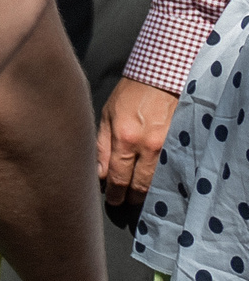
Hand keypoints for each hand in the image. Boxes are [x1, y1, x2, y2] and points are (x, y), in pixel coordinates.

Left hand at [97, 77, 179, 205]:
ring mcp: (167, 146)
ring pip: (157, 181)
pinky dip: (163, 179)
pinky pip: (171, 170)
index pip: (118, 177)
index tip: (112, 200)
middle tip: (124, 201)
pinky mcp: (181, 144)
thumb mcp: (107, 116)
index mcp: (125, 138)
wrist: (160, 79)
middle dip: (130, 197)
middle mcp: (147, 146)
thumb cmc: (129, 95)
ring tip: (138, 195)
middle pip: (139, 185)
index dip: (114, 193)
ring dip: (147, 192)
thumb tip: (99, 173)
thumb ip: (102, 146)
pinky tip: (156, 183)